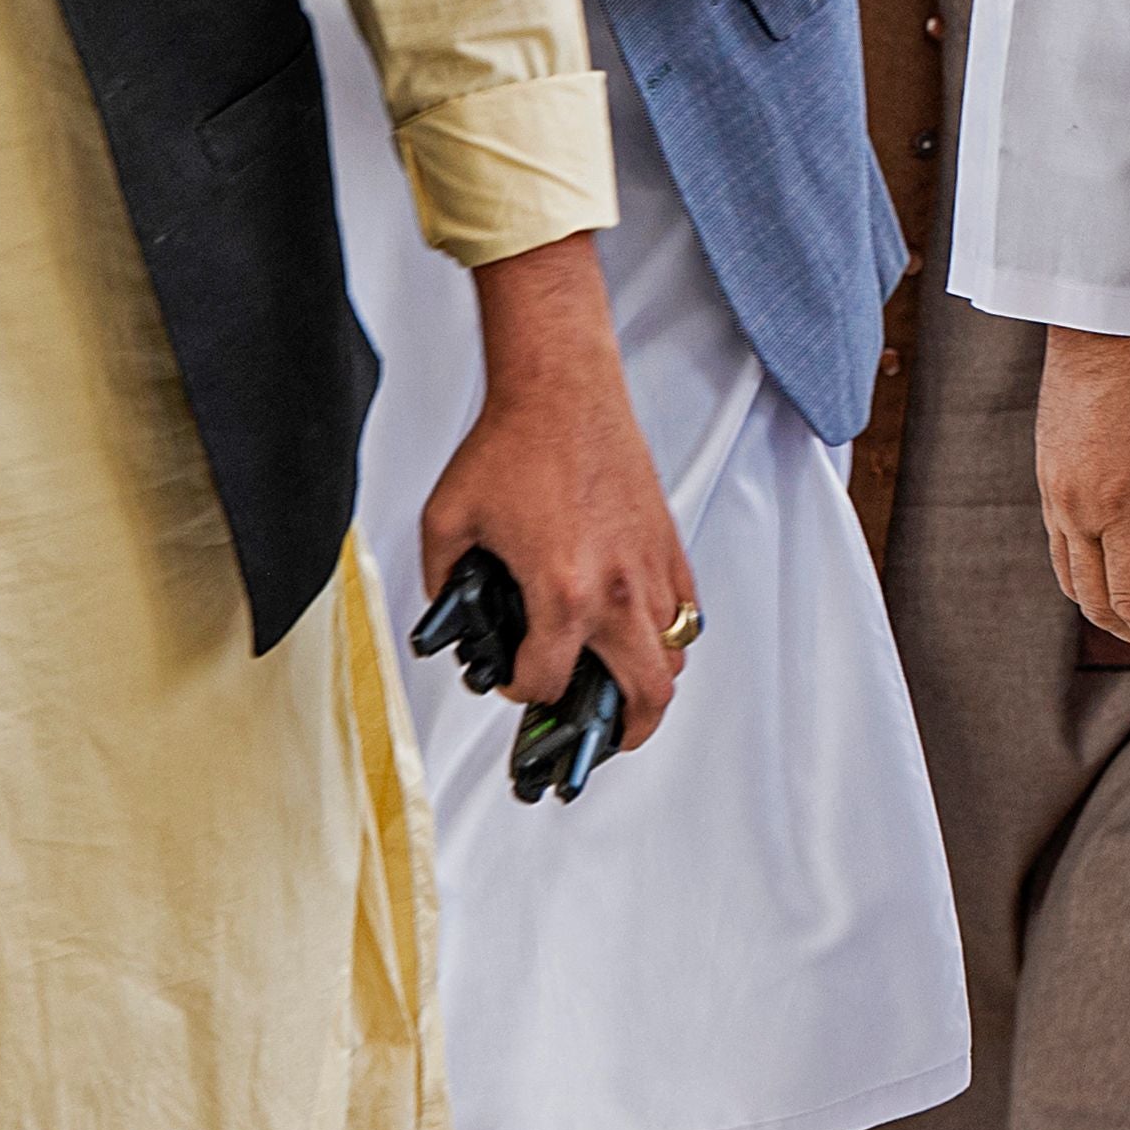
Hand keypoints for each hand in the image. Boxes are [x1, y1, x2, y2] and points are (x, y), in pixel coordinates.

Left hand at [421, 233, 691, 749]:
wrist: (561, 390)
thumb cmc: (512, 445)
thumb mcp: (447, 522)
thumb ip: (442, 583)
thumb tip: (449, 616)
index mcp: (561, 593)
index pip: (546, 681)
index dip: (519, 691)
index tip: (510, 679)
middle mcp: (614, 589)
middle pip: (645, 694)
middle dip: (623, 733)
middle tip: (604, 740)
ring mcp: (649, 567)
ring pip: (673, 656)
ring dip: (650, 683)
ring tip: (626, 692)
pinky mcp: (667, 543)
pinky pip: (686, 611)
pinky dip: (672, 635)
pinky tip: (646, 634)